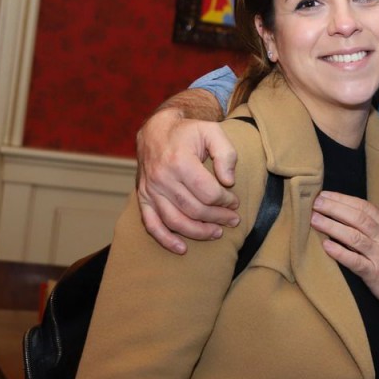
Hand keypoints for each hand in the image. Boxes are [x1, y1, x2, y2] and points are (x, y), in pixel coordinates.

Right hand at [135, 107, 240, 253]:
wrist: (156, 130)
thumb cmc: (188, 132)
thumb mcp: (212, 132)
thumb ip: (226, 154)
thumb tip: (229, 181)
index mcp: (179, 161)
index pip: (208, 192)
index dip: (226, 201)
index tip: (235, 202)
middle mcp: (162, 178)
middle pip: (194, 209)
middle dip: (217, 218)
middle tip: (232, 220)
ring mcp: (150, 190)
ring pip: (175, 221)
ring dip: (198, 232)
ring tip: (217, 233)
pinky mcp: (143, 197)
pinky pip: (151, 224)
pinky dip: (166, 240)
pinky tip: (182, 248)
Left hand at [310, 192, 378, 313]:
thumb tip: (360, 215)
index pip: (365, 207)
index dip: (344, 200)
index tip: (326, 195)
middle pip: (358, 218)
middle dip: (335, 208)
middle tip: (316, 203)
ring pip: (354, 237)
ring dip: (332, 226)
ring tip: (315, 220)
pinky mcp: (375, 274)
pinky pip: (355, 261)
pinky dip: (340, 253)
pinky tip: (326, 246)